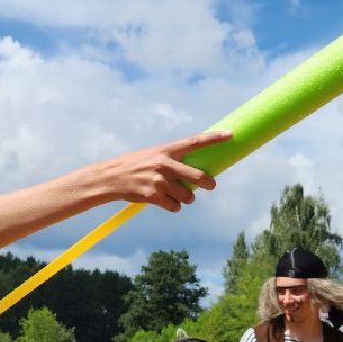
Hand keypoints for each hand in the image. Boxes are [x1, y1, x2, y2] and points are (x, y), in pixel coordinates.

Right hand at [103, 131, 229, 211]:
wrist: (111, 177)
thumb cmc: (136, 166)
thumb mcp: (154, 155)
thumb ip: (173, 160)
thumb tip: (198, 172)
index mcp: (166, 150)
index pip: (195, 142)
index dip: (214, 138)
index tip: (231, 134)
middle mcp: (164, 163)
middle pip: (198, 176)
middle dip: (208, 183)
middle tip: (211, 185)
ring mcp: (159, 180)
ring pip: (187, 196)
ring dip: (185, 199)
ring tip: (174, 195)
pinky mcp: (152, 196)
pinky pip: (174, 206)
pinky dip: (173, 206)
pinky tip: (165, 202)